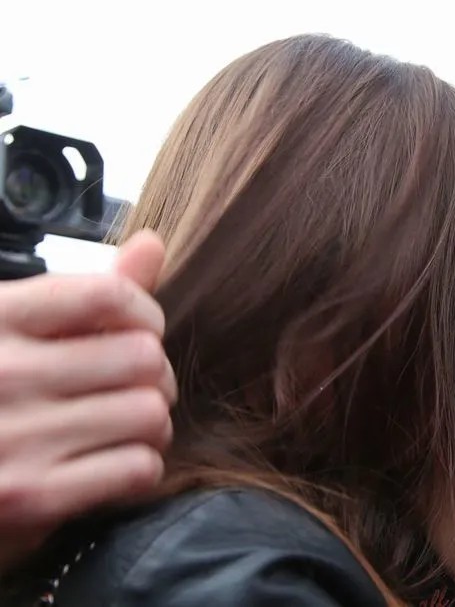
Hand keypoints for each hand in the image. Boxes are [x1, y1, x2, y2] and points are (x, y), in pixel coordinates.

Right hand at [0, 231, 174, 568]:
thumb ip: (87, 295)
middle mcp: (2, 374)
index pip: (109, 293)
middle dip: (154, 377)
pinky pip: (137, 467)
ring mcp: (13, 438)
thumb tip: (153, 244)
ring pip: (150, 413)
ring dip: (152, 425)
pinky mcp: (30, 496)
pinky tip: (111, 464)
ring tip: (122, 428)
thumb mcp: (17, 334)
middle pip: (143, 358)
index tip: (140, 332)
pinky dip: (139, 468)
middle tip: (132, 390)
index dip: (147, 314)